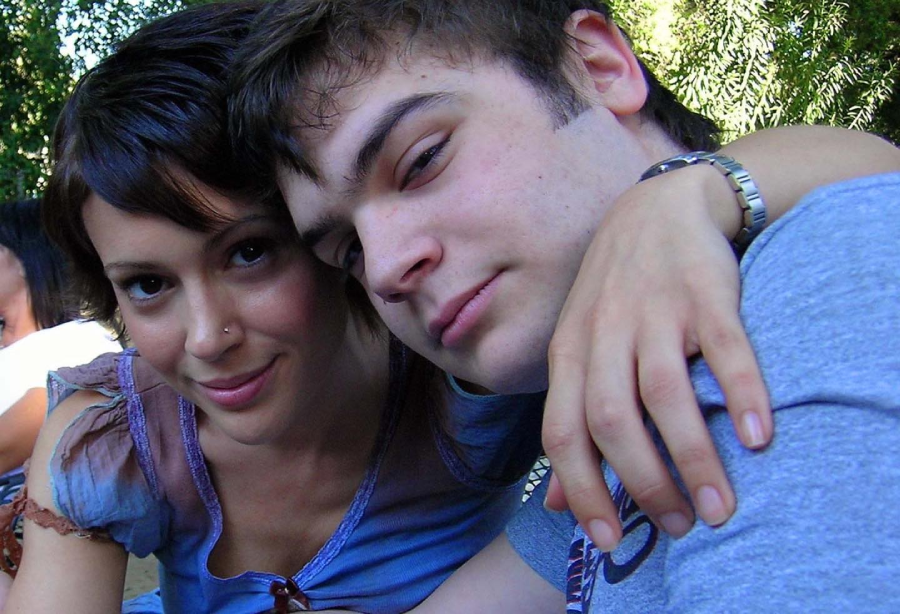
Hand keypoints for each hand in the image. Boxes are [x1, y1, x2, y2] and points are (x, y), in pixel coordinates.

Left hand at [542, 166, 772, 550]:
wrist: (657, 208)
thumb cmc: (614, 292)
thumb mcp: (577, 349)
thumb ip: (570, 418)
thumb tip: (555, 502)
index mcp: (569, 353)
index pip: (562, 433)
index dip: (580, 490)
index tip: (607, 542)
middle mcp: (605, 334)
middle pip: (612, 421)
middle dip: (642, 485)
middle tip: (677, 526)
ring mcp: (655, 312)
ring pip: (664, 395)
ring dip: (694, 457)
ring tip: (718, 507)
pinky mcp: (705, 295)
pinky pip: (725, 350)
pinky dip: (741, 394)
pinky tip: (758, 437)